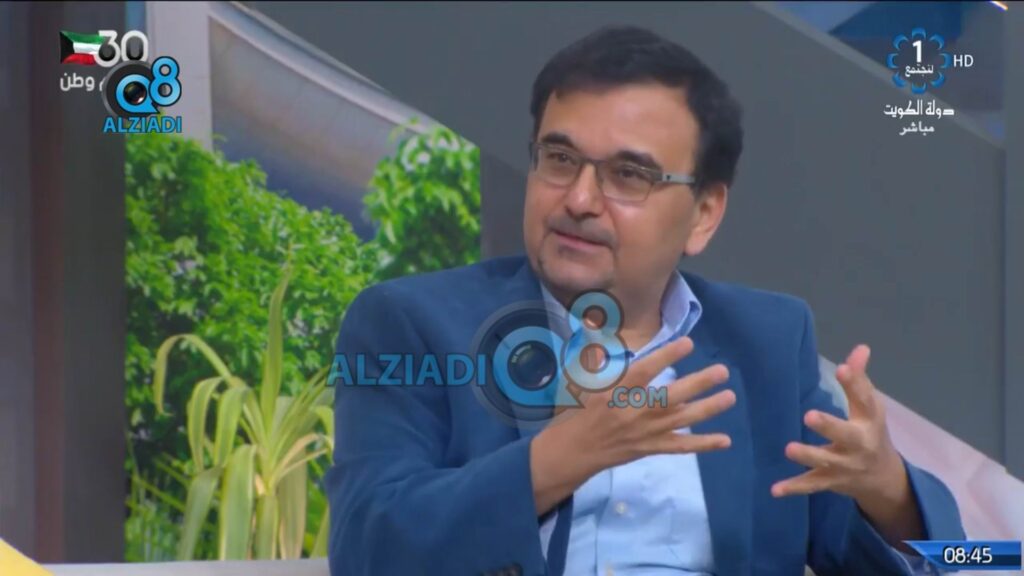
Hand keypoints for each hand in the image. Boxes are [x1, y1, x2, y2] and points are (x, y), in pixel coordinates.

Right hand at [530, 336, 735, 515]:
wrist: (573, 450)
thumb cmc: (576, 410)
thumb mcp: (579, 378)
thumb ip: (593, 352)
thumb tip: (594, 324)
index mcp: (616, 391)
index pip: (645, 371)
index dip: (666, 356)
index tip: (688, 343)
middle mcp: (634, 411)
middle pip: (671, 397)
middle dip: (698, 384)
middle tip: (722, 371)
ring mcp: (646, 432)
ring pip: (681, 420)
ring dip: (707, 409)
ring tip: (730, 396)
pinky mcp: (652, 448)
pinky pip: (680, 447)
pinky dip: (703, 444)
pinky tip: (724, 440)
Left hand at [771, 344, 904, 501]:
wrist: (883, 478)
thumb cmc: (870, 432)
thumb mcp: (870, 407)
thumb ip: (859, 379)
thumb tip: (861, 347)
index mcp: (869, 420)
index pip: (864, 399)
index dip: (854, 383)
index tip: (841, 368)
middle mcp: (859, 444)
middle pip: (846, 435)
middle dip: (829, 426)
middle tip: (809, 415)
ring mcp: (845, 465)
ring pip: (825, 461)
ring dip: (807, 456)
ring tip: (788, 449)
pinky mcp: (830, 481)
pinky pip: (811, 485)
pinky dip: (793, 488)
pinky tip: (774, 489)